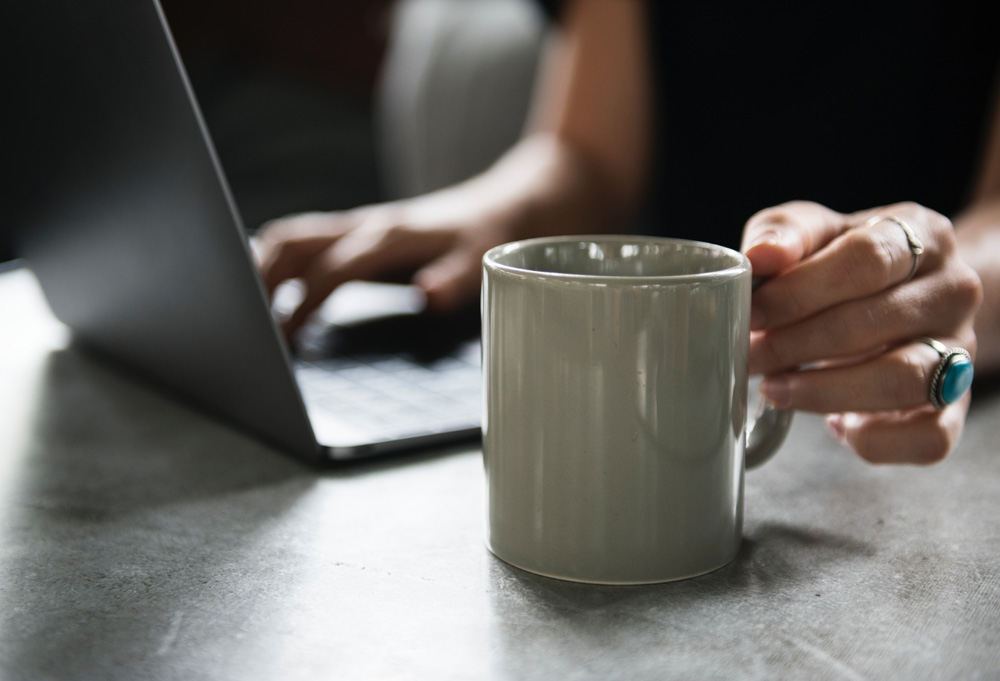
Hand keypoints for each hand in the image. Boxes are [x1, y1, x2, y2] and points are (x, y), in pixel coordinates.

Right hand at [255, 194, 508, 336]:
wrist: (506, 203)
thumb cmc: (490, 235)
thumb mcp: (483, 260)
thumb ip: (454, 278)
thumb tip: (427, 296)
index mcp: (391, 236)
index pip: (332, 269)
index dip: (303, 302)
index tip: (281, 336)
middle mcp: (367, 225)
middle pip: (293, 241)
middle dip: (258, 276)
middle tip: (238, 321)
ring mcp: (359, 226)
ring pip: (292, 237)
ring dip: (261, 266)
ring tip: (240, 309)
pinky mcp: (358, 232)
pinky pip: (306, 241)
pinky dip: (278, 263)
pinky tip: (268, 292)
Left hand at [742, 201, 982, 463]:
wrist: (901, 293)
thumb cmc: (844, 260)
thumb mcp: (814, 231)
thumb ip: (785, 233)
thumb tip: (760, 256)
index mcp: (923, 234)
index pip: (866, 260)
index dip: (800, 290)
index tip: (752, 312)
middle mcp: (953, 292)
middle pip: (873, 322)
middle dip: (794, 345)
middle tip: (748, 356)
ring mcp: (961, 351)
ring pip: (902, 381)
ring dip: (824, 392)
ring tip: (774, 390)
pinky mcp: (954, 407)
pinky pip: (928, 438)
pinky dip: (876, 440)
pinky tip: (836, 426)